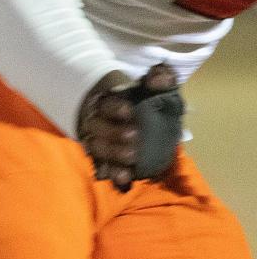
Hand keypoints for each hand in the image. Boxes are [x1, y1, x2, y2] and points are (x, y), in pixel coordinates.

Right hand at [77, 63, 182, 190]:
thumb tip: (159, 78)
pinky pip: (103, 169)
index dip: (115, 108)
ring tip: (131, 159)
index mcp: (109, 102)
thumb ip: (162, 78)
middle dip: (113, 133)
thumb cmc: (150, 102)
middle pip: (97, 128)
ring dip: (112, 154)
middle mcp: (99, 122)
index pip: (106, 104)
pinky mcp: (104, 161)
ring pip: (97, 149)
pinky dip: (113, 174)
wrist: (149, 123)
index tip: (130, 112)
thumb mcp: (160, 88)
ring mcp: (99, 143)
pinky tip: (124, 180)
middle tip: (134, 136)